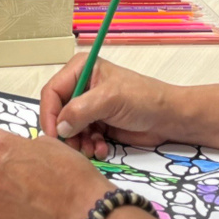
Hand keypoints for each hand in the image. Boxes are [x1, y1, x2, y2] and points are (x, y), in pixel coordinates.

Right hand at [39, 54, 177, 159]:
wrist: (169, 118)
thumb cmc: (143, 99)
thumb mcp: (110, 100)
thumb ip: (81, 111)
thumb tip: (59, 128)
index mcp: (81, 69)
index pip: (52, 91)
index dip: (49, 114)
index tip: (54, 135)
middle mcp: (81, 86)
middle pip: (58, 112)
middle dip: (66, 131)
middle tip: (76, 147)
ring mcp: (89, 105)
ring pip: (69, 128)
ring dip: (78, 142)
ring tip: (93, 149)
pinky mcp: (97, 122)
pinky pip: (82, 137)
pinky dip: (89, 145)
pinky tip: (101, 149)